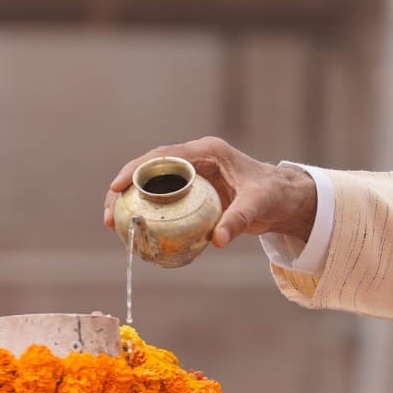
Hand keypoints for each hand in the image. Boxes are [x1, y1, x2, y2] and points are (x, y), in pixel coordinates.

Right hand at [101, 138, 317, 248]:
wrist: (283, 199)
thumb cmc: (273, 194)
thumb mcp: (258, 205)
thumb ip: (238, 219)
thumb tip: (217, 241)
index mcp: (206, 152)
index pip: (162, 157)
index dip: (135, 170)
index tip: (117, 188)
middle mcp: (194, 159)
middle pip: (148, 170)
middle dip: (123, 189)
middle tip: (109, 217)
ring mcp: (191, 175)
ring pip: (151, 186)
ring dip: (131, 203)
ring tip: (114, 227)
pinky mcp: (191, 192)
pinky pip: (163, 201)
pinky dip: (148, 213)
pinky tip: (136, 234)